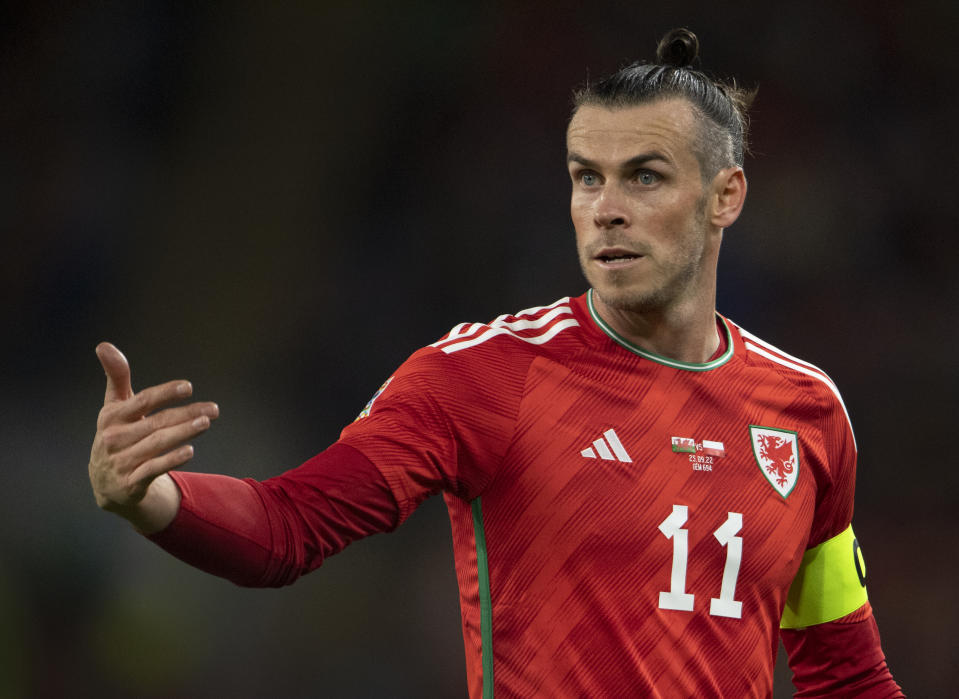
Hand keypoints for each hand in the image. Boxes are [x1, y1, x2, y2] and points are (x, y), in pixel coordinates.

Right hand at [89, 342, 218, 530]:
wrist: (104, 482)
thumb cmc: (117, 434)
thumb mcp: (114, 407)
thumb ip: (116, 377)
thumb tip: (104, 345)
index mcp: (111, 417)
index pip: (142, 401)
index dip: (165, 393)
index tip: (188, 387)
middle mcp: (114, 438)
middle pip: (156, 423)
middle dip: (187, 414)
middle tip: (213, 409)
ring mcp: (122, 461)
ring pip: (158, 444)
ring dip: (184, 432)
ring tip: (206, 422)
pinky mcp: (131, 482)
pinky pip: (154, 468)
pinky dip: (172, 459)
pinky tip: (190, 450)